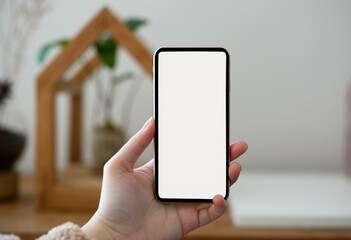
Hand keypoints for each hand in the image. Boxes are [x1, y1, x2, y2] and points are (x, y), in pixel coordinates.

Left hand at [82, 118, 247, 239]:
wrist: (115, 235)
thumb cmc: (113, 204)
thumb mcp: (119, 166)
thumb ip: (136, 144)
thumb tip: (151, 122)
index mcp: (163, 172)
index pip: (188, 154)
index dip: (203, 144)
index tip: (214, 132)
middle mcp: (176, 186)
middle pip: (206, 169)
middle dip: (224, 157)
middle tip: (237, 146)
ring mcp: (183, 203)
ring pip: (213, 188)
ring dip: (227, 178)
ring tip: (234, 167)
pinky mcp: (188, 221)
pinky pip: (210, 213)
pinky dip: (219, 205)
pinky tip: (218, 196)